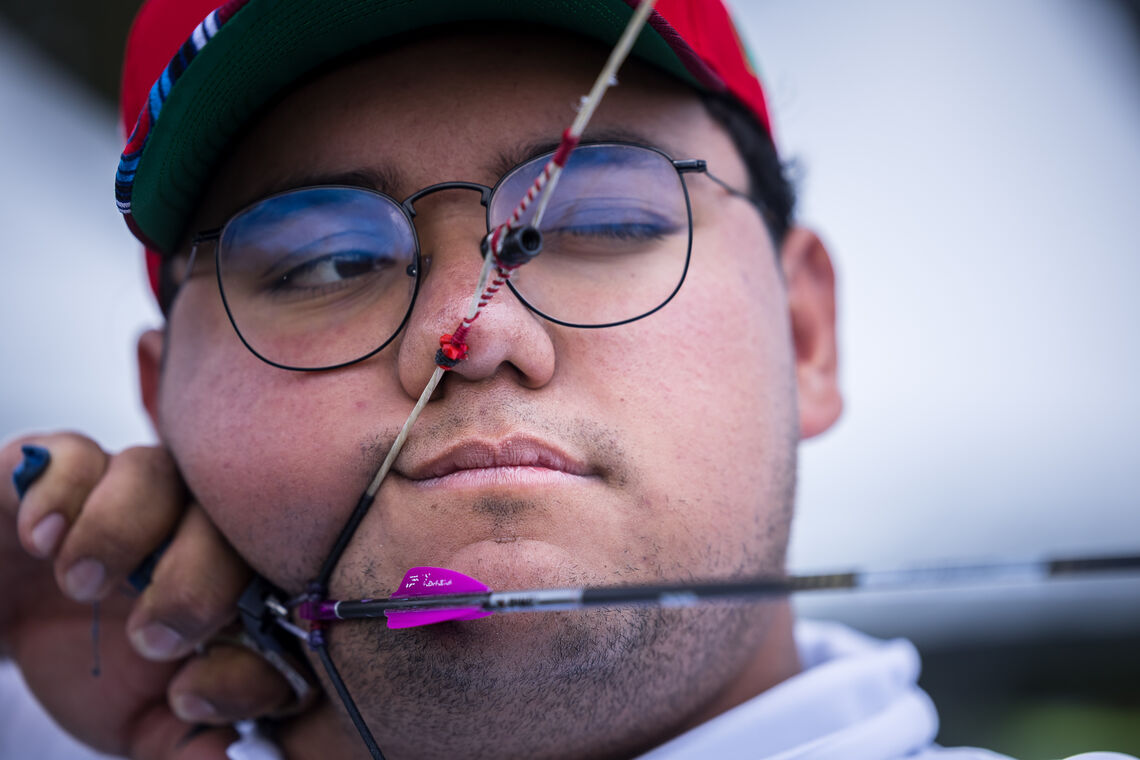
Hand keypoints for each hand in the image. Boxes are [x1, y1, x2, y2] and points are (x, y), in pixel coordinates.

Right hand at [1, 432, 305, 758]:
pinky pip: (76, 455)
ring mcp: (134, 491)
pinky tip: (39, 539)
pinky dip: (58, 492)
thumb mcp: (142, 722)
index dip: (248, 652)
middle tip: (148, 636)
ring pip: (159, 472)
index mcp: (235, 588)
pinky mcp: (65, 467)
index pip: (277, 598)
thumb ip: (189, 743)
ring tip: (80, 583)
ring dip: (122, 530)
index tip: (191, 698)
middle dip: (195, 582)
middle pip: (230, 524)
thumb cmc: (92, 663)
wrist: (4, 620)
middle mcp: (195, 527)